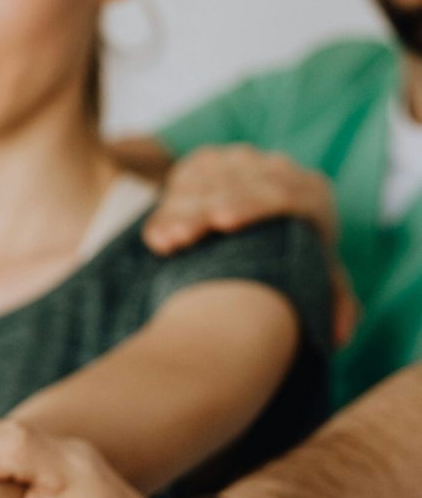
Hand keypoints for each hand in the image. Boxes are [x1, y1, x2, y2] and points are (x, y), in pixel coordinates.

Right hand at [142, 143, 359, 345]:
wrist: (268, 217)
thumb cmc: (294, 256)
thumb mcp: (317, 275)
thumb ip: (334, 302)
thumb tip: (341, 335)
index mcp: (310, 193)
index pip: (281, 192)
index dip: (249, 204)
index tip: (221, 222)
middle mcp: (276, 169)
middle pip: (235, 186)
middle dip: (202, 212)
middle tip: (179, 238)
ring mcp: (239, 162)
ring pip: (204, 182)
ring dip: (178, 212)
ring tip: (163, 243)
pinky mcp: (207, 161)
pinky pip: (183, 178)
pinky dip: (167, 207)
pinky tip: (157, 236)